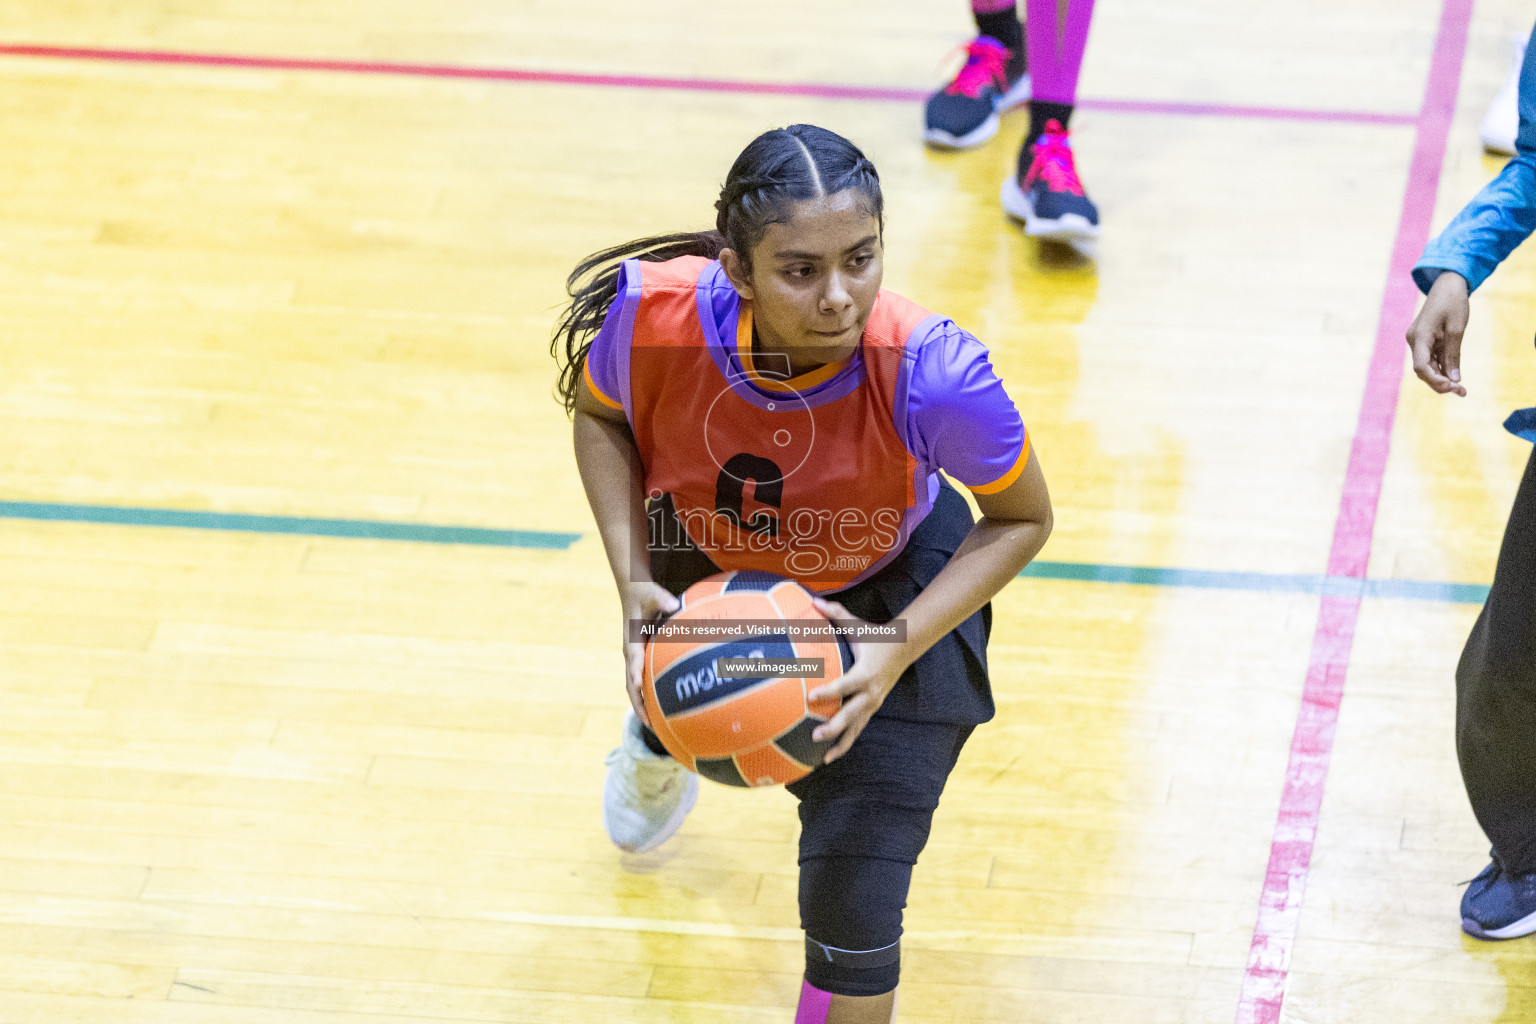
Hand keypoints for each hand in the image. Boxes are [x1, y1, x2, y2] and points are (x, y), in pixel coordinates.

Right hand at [622, 582, 680, 727]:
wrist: (633, 593)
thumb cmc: (644, 594)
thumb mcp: (652, 594)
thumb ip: (662, 600)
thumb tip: (674, 605)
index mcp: (632, 641)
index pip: (633, 662)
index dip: (635, 676)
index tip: (639, 689)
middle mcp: (631, 654)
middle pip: (631, 685)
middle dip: (638, 705)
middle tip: (649, 724)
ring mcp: (635, 659)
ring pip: (635, 688)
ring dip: (643, 706)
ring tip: (656, 727)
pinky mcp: (641, 660)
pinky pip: (644, 683)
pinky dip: (650, 697)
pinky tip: (664, 709)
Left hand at [806, 597, 908, 763]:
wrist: (904, 649)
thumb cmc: (875, 636)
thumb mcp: (856, 625)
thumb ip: (835, 612)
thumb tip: (813, 599)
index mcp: (865, 672)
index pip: (845, 684)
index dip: (830, 691)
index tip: (812, 697)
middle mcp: (870, 692)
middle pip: (851, 714)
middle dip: (834, 726)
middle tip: (815, 735)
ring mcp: (872, 703)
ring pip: (856, 728)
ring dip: (840, 743)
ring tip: (823, 758)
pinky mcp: (872, 709)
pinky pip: (858, 729)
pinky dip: (846, 742)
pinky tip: (830, 756)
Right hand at [1405, 271, 1469, 395]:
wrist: (1448, 285)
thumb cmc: (1453, 303)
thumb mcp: (1457, 329)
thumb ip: (1453, 354)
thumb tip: (1454, 379)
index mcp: (1419, 336)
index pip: (1421, 366)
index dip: (1435, 380)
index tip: (1452, 387)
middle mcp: (1415, 341)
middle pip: (1423, 370)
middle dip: (1440, 383)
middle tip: (1462, 392)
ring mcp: (1419, 341)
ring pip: (1428, 367)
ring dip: (1443, 378)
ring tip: (1461, 389)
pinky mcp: (1425, 341)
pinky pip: (1432, 359)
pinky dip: (1443, 368)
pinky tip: (1455, 377)